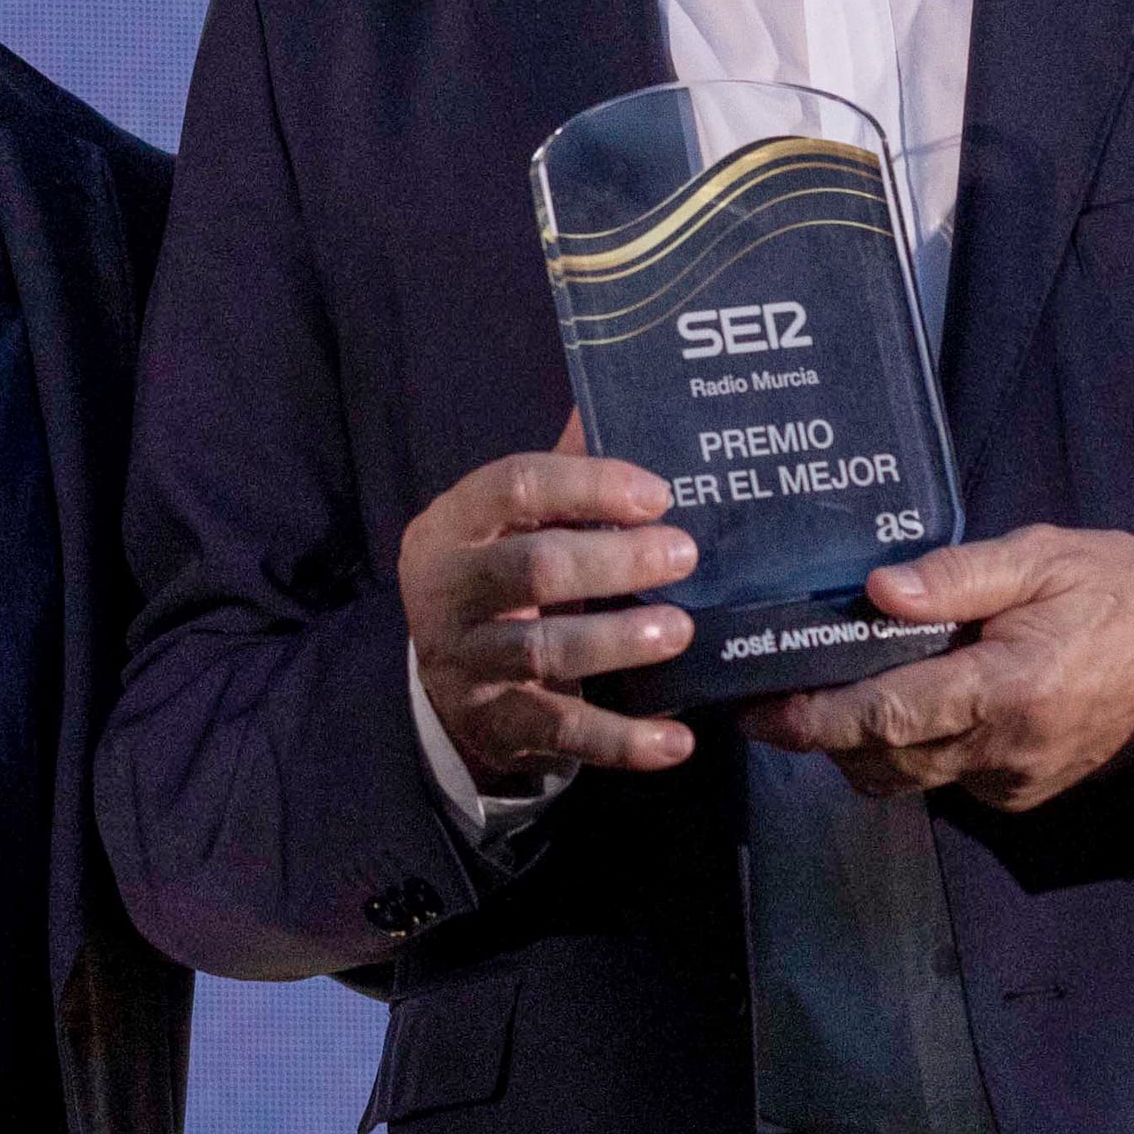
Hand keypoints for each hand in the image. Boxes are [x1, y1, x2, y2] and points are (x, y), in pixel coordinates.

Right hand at [403, 419, 702, 785]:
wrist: (449, 682)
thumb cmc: (503, 577)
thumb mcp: (513, 524)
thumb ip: (563, 472)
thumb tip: (626, 393)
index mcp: (454, 524)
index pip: (514, 485)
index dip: (589, 485)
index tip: (658, 494)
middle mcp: (449, 591)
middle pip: (533, 569)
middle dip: (614, 560)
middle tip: (685, 553)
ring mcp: (467, 662)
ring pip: (545, 650)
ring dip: (618, 639)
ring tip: (680, 630)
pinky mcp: (496, 723)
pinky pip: (563, 731)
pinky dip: (624, 740)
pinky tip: (677, 740)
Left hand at [744, 526, 1133, 809]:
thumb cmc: (1118, 591)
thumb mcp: (1042, 558)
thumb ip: (959, 577)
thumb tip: (879, 590)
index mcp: (1007, 689)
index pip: (886, 717)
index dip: (814, 718)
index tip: (759, 709)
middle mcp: (1005, 751)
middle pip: (882, 762)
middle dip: (823, 737)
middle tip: (778, 699)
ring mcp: (1014, 782)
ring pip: (908, 780)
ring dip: (864, 749)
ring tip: (836, 698)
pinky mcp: (1022, 794)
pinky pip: (946, 781)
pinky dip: (915, 752)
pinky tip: (912, 706)